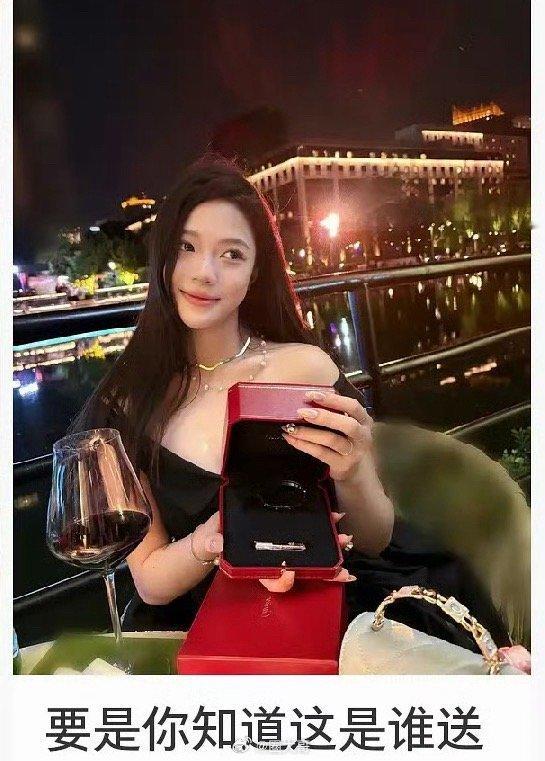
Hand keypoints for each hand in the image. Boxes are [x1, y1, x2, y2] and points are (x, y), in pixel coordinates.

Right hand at [195, 512, 355, 592]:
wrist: (216, 529)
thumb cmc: (214, 539)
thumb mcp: (210, 541)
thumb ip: (213, 544)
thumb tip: (216, 545)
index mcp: (256, 567)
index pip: (272, 581)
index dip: (282, 582)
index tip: (290, 574)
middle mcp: (274, 561)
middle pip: (302, 570)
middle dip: (324, 571)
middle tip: (342, 570)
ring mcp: (283, 548)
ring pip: (311, 554)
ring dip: (331, 550)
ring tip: (346, 541)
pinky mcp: (288, 531)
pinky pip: (309, 535)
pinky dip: (324, 530)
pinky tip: (336, 519)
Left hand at [280, 389, 373, 481]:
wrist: (354, 469)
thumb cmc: (345, 439)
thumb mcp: (346, 423)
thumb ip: (334, 411)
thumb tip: (308, 398)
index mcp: (364, 420)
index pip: (352, 406)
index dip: (333, 399)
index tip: (312, 395)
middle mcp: (362, 436)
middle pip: (347, 425)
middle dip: (323, 417)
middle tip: (301, 412)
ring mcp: (354, 452)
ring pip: (330, 440)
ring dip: (308, 432)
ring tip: (290, 427)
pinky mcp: (342, 465)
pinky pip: (320, 453)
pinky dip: (303, 445)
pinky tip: (291, 438)